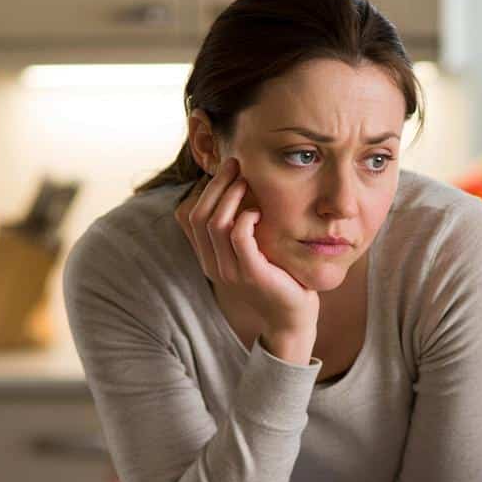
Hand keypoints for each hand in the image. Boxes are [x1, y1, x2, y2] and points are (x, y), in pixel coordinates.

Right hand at [174, 157, 318, 361]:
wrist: (292, 318)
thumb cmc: (278, 280)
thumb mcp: (253, 252)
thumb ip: (241, 231)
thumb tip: (241, 192)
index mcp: (209, 258)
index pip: (190, 217)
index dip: (205, 189)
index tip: (226, 170)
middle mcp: (213, 265)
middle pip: (199, 215)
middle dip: (216, 184)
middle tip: (235, 163)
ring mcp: (230, 271)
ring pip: (215, 223)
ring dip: (230, 195)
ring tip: (246, 180)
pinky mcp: (251, 274)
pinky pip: (239, 237)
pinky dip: (247, 217)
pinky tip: (259, 211)